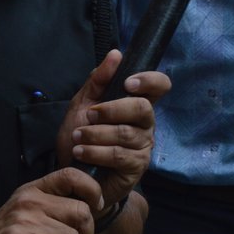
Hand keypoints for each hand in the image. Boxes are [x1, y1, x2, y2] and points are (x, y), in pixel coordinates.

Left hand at [55, 50, 169, 210]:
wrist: (73, 178)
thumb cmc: (81, 139)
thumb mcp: (82, 105)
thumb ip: (98, 81)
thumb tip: (116, 54)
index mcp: (136, 103)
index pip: (160, 85)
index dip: (150, 80)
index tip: (128, 83)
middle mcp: (145, 123)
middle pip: (143, 107)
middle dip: (112, 109)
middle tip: (89, 115)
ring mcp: (143, 146)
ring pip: (126, 133)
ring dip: (96, 134)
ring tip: (77, 138)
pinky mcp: (136, 167)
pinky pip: (119, 155)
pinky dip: (95, 151)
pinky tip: (80, 152)